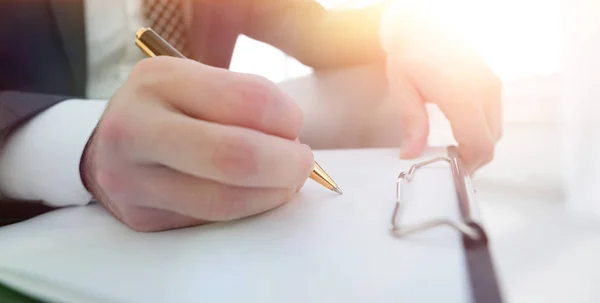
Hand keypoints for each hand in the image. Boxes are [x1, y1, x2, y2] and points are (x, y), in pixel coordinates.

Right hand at [80, 57, 313, 231]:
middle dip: (286, 165)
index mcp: (158, 81)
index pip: (246, 100)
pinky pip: (210, 221)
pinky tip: (253, 195)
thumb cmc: (169, 110)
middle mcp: (135, 128)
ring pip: (223, 201)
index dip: (286, 119)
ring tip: (284, 182)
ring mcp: (131, 179)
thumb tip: (292, 141)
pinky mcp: (140, 218)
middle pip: (233, 157)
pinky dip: (245, 210)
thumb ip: (244, 101)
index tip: (294, 127)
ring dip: (271, 194)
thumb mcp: (196, 83)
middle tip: (302, 164)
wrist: (108, 144)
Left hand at [381, 3, 501, 172]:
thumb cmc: (411, 52)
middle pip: (491, 141)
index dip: (470, 164)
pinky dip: (482, 130)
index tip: (453, 171)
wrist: (424, 25)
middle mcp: (483, 89)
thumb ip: (411, 123)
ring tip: (455, 150)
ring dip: (479, 145)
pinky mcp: (492, 82)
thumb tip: (411, 154)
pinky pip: (494, 116)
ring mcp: (491, 84)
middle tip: (450, 164)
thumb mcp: (403, 87)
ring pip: (495, 130)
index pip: (479, 142)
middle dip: (473, 158)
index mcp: (461, 92)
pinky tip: (462, 132)